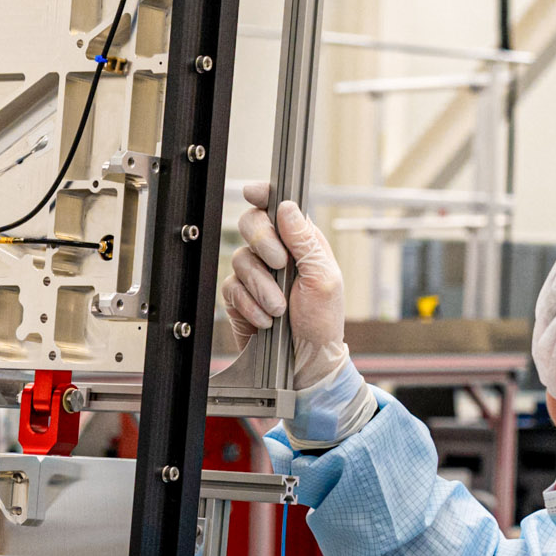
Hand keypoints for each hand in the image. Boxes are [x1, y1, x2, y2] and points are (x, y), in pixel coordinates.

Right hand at [221, 184, 349, 387]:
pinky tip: (266, 319)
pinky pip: (231, 289)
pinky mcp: (239, 298)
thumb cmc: (322, 322)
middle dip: (263, 242)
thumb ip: (305, 241)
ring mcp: (255, 275)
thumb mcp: (324, 278)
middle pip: (251, 224)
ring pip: (240, 259)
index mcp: (300, 242)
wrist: (306, 361)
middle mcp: (275, 253)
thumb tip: (286, 207)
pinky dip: (249, 305)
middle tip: (280, 264)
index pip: (277, 207)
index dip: (263, 195)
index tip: (254, 193)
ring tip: (279, 309)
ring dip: (261, 287)